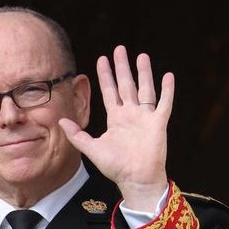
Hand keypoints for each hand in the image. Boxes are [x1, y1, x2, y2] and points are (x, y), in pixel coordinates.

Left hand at [59, 45, 172, 210]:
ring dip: (144, 73)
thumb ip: (77, 135)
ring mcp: (145, 118)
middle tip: (120, 49)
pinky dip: (167, 90)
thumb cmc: (115, 167)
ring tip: (141, 55)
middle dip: (122, 67)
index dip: (105, 75)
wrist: (135, 179)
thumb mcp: (92, 148)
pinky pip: (164, 103)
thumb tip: (60, 121)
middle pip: (126, 85)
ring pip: (145, 89)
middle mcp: (130, 115)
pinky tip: (167, 75)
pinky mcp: (158, 123)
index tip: (102, 59)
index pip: (109, 91)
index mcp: (115, 118)